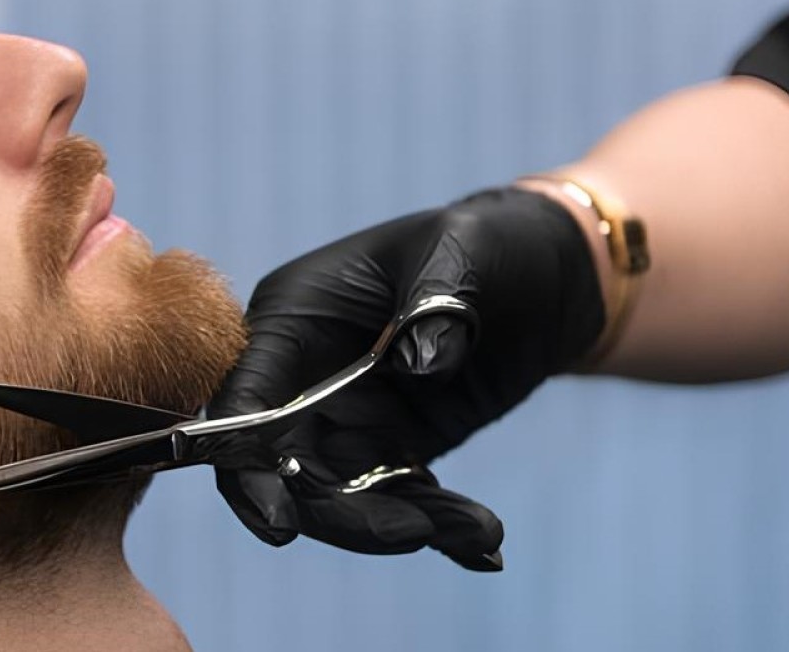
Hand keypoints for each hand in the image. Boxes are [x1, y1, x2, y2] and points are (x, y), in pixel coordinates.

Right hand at [209, 185, 606, 570]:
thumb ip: (435, 300)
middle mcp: (304, 378)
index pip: (244, 401)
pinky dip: (438, 529)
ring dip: (403, 528)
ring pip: (342, 501)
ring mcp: (347, 419)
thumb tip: (419, 364)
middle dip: (340, 515)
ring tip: (481, 533)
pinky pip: (398, 503)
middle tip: (415, 532)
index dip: (246, 464)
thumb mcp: (460, 251)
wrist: (544, 271)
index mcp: (292, 319)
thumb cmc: (483, 242)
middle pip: (284, 472)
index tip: (278, 523)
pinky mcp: (394, 450)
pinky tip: (483, 546)